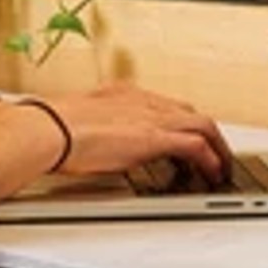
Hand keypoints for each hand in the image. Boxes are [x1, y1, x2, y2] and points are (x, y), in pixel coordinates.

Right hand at [37, 85, 230, 187]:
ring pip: (202, 125)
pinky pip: (196, 146)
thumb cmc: (51, 129)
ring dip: (216, 147)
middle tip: (213, 153)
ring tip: (220, 167)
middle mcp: (142, 100)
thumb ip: (93, 129)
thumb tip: (88, 143)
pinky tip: (212, 173)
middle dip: (206, 134)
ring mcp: (151, 117)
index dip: (180, 123)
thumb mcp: (79, 122)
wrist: (47, 129)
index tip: (185, 136)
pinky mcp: (155, 137)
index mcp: (123, 94)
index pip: (165, 105)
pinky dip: (209, 158)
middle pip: (190, 113)